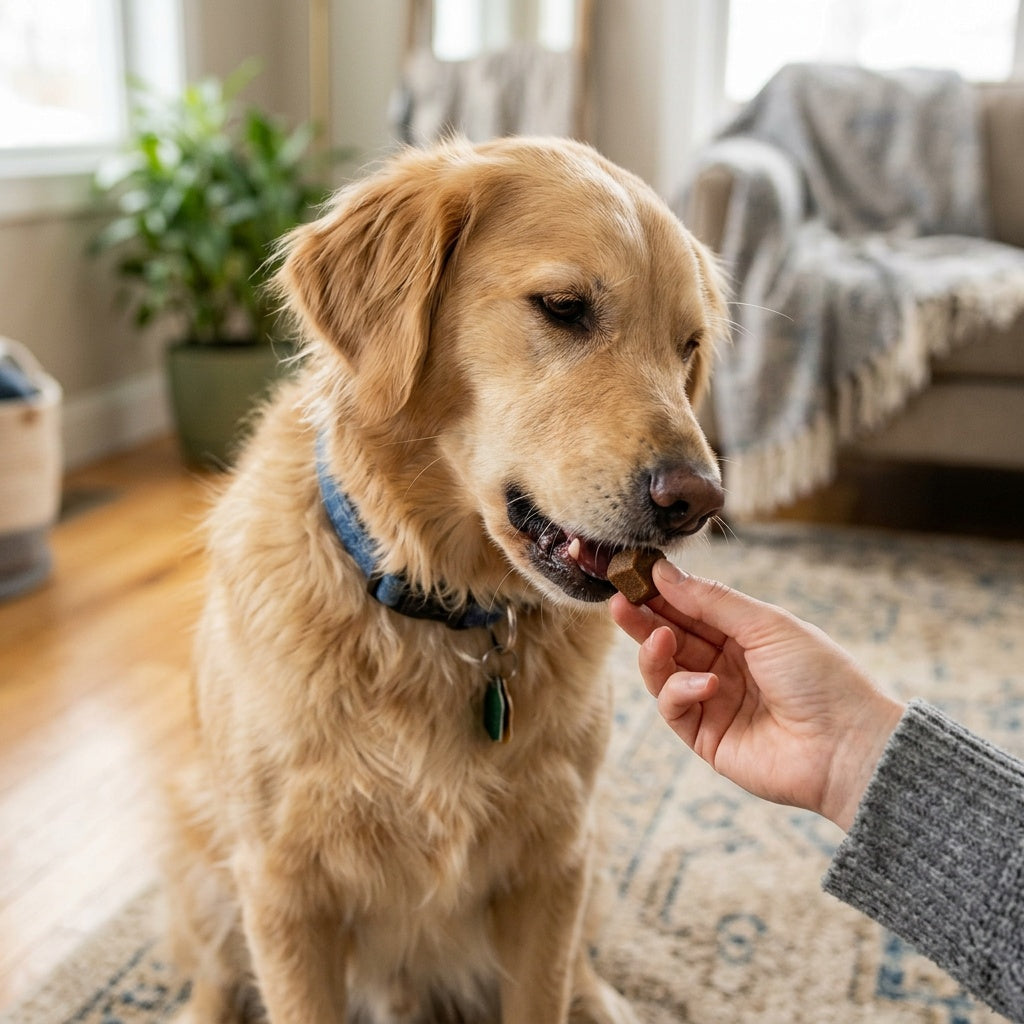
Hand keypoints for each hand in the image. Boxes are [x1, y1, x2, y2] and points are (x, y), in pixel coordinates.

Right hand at [611, 560, 904, 830]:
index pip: (691, 608)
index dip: (662, 592)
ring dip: (655, 653)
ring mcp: (713, 702)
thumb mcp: (766, 624)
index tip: (635, 573)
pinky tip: (704, 683)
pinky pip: (674, 708)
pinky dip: (680, 691)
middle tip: (619, 601)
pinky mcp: (706, 737)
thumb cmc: (820, 676)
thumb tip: (663, 571)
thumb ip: (711, 599)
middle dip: (643, 619)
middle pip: (670, 638)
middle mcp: (725, 666)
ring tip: (660, 638)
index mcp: (744, 635)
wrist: (848, 746)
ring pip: (663, 672)